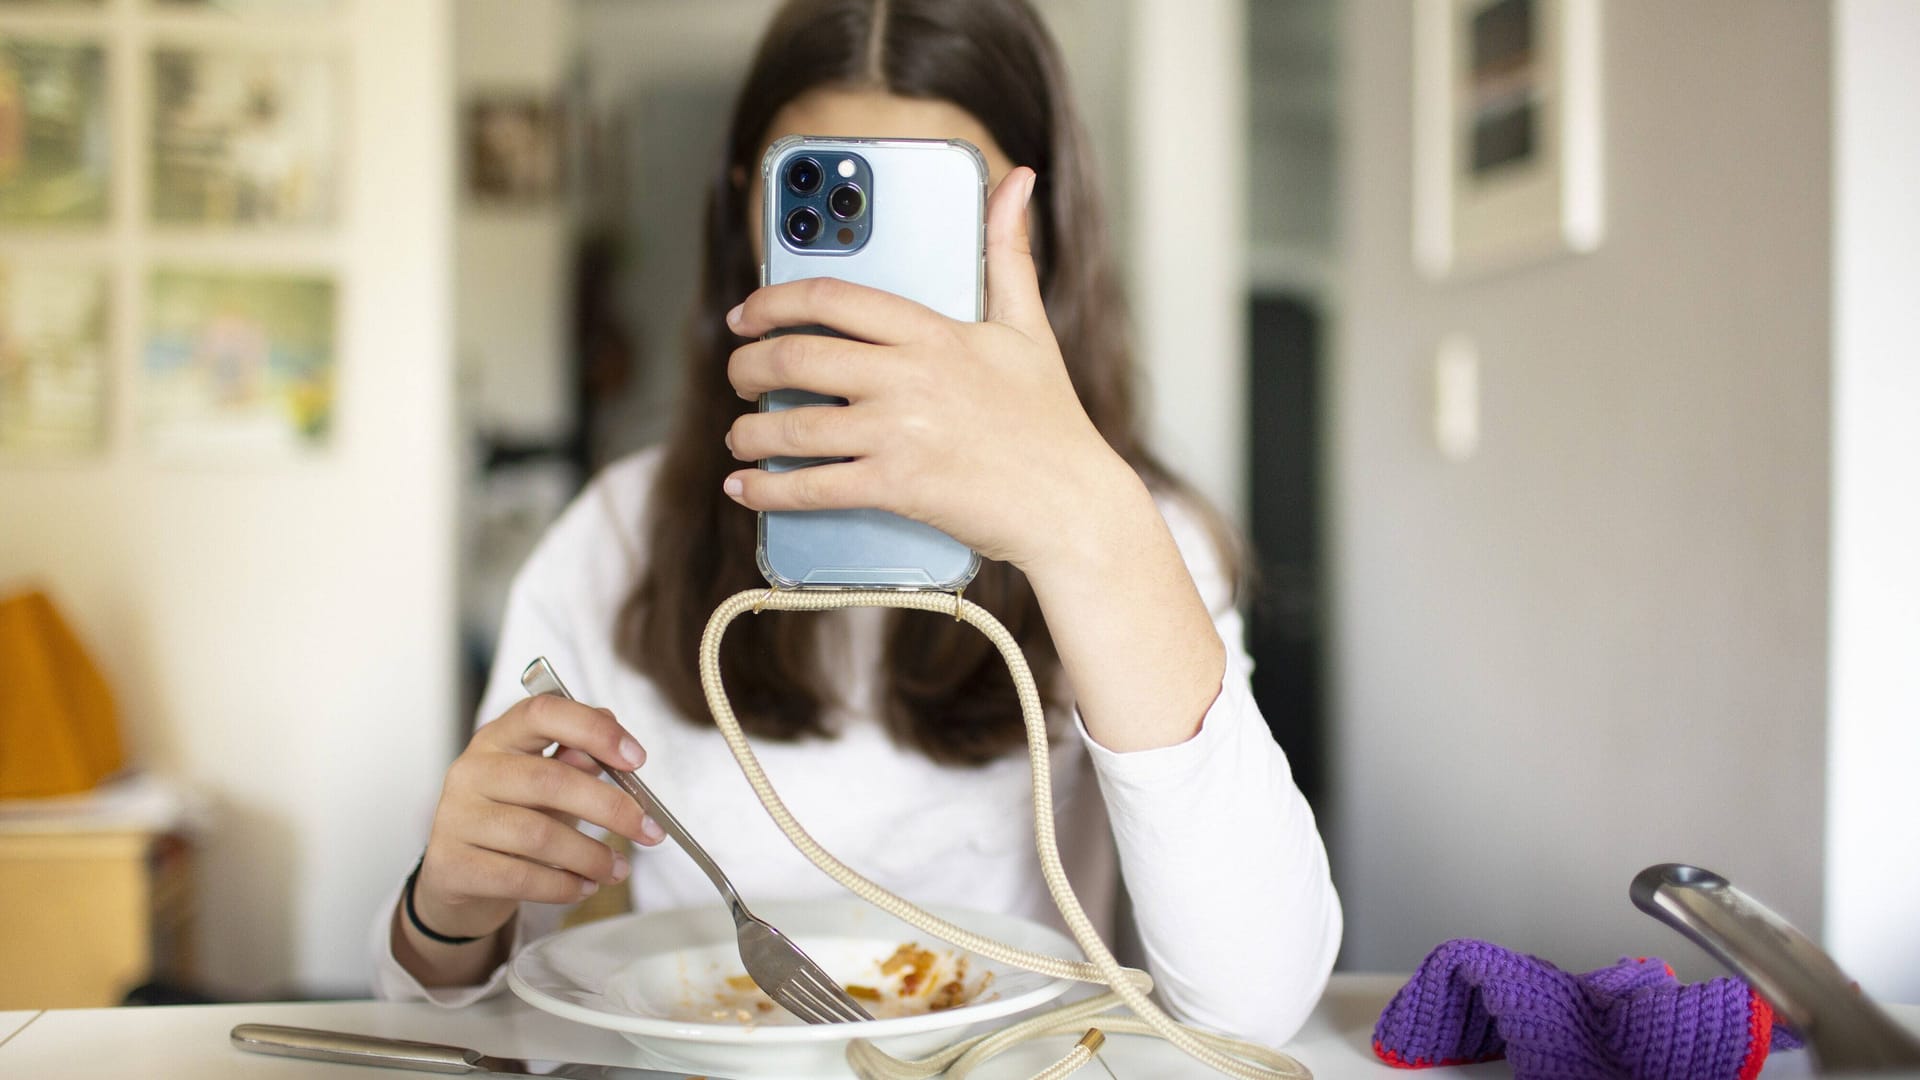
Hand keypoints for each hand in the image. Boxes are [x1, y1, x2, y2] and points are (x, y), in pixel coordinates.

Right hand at [413, 695, 665, 940]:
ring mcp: (457, 818)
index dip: (594, 730)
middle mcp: (471, 770)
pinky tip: (584, 888)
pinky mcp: (453, 865)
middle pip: (550, 780)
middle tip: (649, 831)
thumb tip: (617, 742)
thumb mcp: (546, 784)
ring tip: (617, 870)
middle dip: (611, 808)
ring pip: (538, 835)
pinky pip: (520, 877)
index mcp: (498, 737)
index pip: (543, 713)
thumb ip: (577, 760)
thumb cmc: (512, 819)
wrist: (457, 876)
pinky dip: (563, 886)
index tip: (637, 759)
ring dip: (591, 856)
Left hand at [720, 167, 1136, 573]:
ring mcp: (899, 433)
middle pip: (796, 358)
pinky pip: (812, 485)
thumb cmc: (1050, 419)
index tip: (746, 314)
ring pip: (793, 425)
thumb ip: (1007, 253)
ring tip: (739, 435)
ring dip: (749, 431)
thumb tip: (1015, 181)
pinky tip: (745, 487)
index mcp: (933, 332)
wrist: (1073, 504)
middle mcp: (909, 376)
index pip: (831, 299)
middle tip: (738, 375)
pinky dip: (767, 489)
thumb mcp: (1029, 327)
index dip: (772, 301)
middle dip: (748, 366)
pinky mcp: (896, 486)